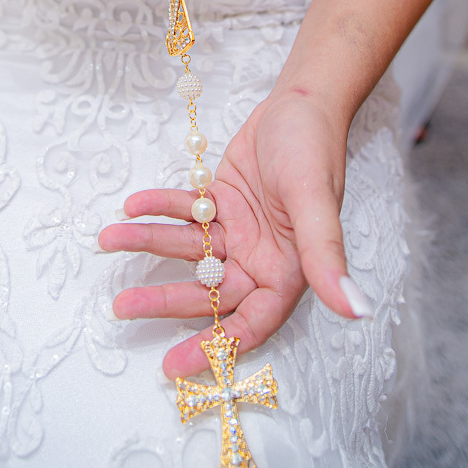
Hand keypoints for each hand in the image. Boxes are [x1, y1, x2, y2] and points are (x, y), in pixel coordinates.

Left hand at [98, 90, 369, 377]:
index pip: (249, 325)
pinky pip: (185, 214)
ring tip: (109, 238)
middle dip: (165, 300)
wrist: (300, 101)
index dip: (213, 348)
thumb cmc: (315, 150)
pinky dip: (160, 209)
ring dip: (149, 244)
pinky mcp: (220, 203)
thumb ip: (328, 258)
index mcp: (288, 272)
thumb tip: (357, 311)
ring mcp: (238, 232)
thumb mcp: (317, 203)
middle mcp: (260, 259)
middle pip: (208, 292)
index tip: (171, 366)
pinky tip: (133, 204)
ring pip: (189, 251)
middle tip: (122, 306)